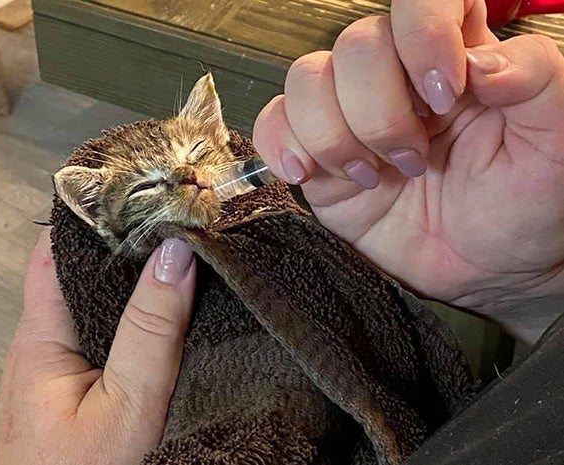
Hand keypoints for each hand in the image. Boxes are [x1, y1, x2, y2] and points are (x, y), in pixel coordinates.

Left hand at [0, 230, 195, 463]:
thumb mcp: (128, 401)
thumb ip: (150, 330)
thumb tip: (174, 253)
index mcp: (40, 336)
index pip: (55, 250)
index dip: (93, 216)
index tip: (140, 194)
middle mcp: (38, 345)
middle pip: (75, 274)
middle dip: (122, 247)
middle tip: (175, 222)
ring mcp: (51, 369)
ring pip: (89, 306)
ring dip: (128, 283)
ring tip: (178, 259)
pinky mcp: (67, 390)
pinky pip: (97, 337)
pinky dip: (128, 318)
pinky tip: (160, 317)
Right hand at [253, 0, 563, 342]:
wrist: (480, 272)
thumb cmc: (521, 208)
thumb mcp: (556, 145)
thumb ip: (537, 82)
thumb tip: (479, 61)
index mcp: (459, 58)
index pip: (424, 0)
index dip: (423, 34)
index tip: (443, 95)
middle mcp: (397, 77)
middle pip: (357, 45)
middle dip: (381, 113)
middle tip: (415, 160)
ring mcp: (349, 114)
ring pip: (307, 79)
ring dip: (335, 135)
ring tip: (371, 177)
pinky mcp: (316, 153)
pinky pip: (275, 123)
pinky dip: (282, 144)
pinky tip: (309, 174)